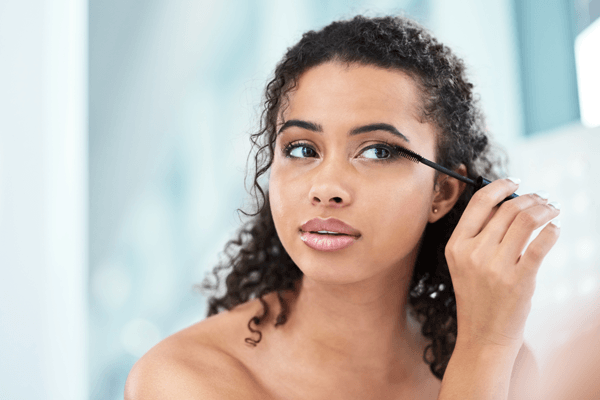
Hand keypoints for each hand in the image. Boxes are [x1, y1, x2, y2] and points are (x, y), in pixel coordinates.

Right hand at [445, 178, 559, 349]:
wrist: (483, 335)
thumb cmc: (477, 297)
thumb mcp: (464, 264)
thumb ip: (480, 235)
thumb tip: (510, 203)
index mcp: (456, 245)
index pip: (480, 203)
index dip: (501, 186)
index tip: (516, 181)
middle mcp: (473, 253)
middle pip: (508, 209)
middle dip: (531, 198)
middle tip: (543, 199)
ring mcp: (495, 267)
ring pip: (526, 220)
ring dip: (545, 209)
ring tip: (552, 209)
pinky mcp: (519, 280)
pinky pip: (541, 244)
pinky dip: (552, 231)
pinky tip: (555, 229)